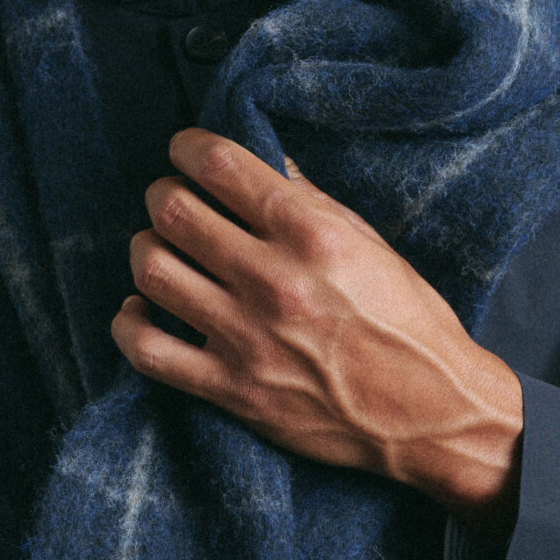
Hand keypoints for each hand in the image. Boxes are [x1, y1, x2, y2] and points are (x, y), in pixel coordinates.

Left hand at [110, 128, 522, 521]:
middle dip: (163, 194)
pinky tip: (138, 309)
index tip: (183, 149)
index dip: (187, 146)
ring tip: (160, 248)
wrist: (430, 413)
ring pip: (151, 269)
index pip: (218, 165)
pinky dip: (129, 323)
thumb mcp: (370, 244)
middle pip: (173, 211)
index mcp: (311, 234)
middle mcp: (272, 280)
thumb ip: (310, 200)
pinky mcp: (231, 389)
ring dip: (145, 248)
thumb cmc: (408, 323)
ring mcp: (246, 337)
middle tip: (172, 199)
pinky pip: (147, 350)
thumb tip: (262, 160)